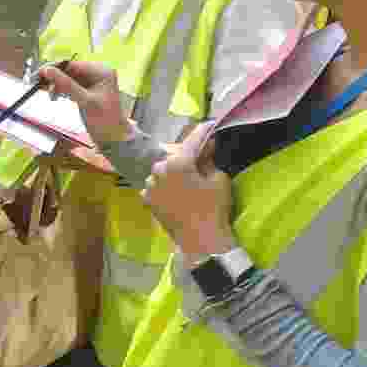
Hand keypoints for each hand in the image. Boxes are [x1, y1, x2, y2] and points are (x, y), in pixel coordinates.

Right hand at [37, 59, 135, 145]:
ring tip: (49, 94)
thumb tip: (47, 70)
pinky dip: (61, 90)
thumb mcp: (84, 101)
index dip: (54, 68)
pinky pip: (70, 85)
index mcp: (101, 71)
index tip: (39, 74)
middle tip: (38, 84)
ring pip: (67, 77)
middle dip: (54, 77)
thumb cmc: (105, 121)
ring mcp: (92, 82)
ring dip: (56, 84)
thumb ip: (65, 84)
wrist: (114, 139)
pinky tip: (55, 95)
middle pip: (69, 70)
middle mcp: (97, 73)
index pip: (73, 65)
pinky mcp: (87, 91)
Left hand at [140, 123, 236, 257]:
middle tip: (203, 156)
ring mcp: (150, 185)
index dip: (203, 132)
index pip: (192, 141)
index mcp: (177, 162)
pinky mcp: (147, 199)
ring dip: (174, 171)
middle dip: (188, 155)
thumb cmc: (214, 209)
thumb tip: (208, 146)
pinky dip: (166, 185)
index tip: (209, 124)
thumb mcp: (219, 179)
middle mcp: (158, 170)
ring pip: (164, 170)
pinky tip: (177, 191)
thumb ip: (210, 159)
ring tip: (189, 178)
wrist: (201, 242)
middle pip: (176, 156)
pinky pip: (157, 185)